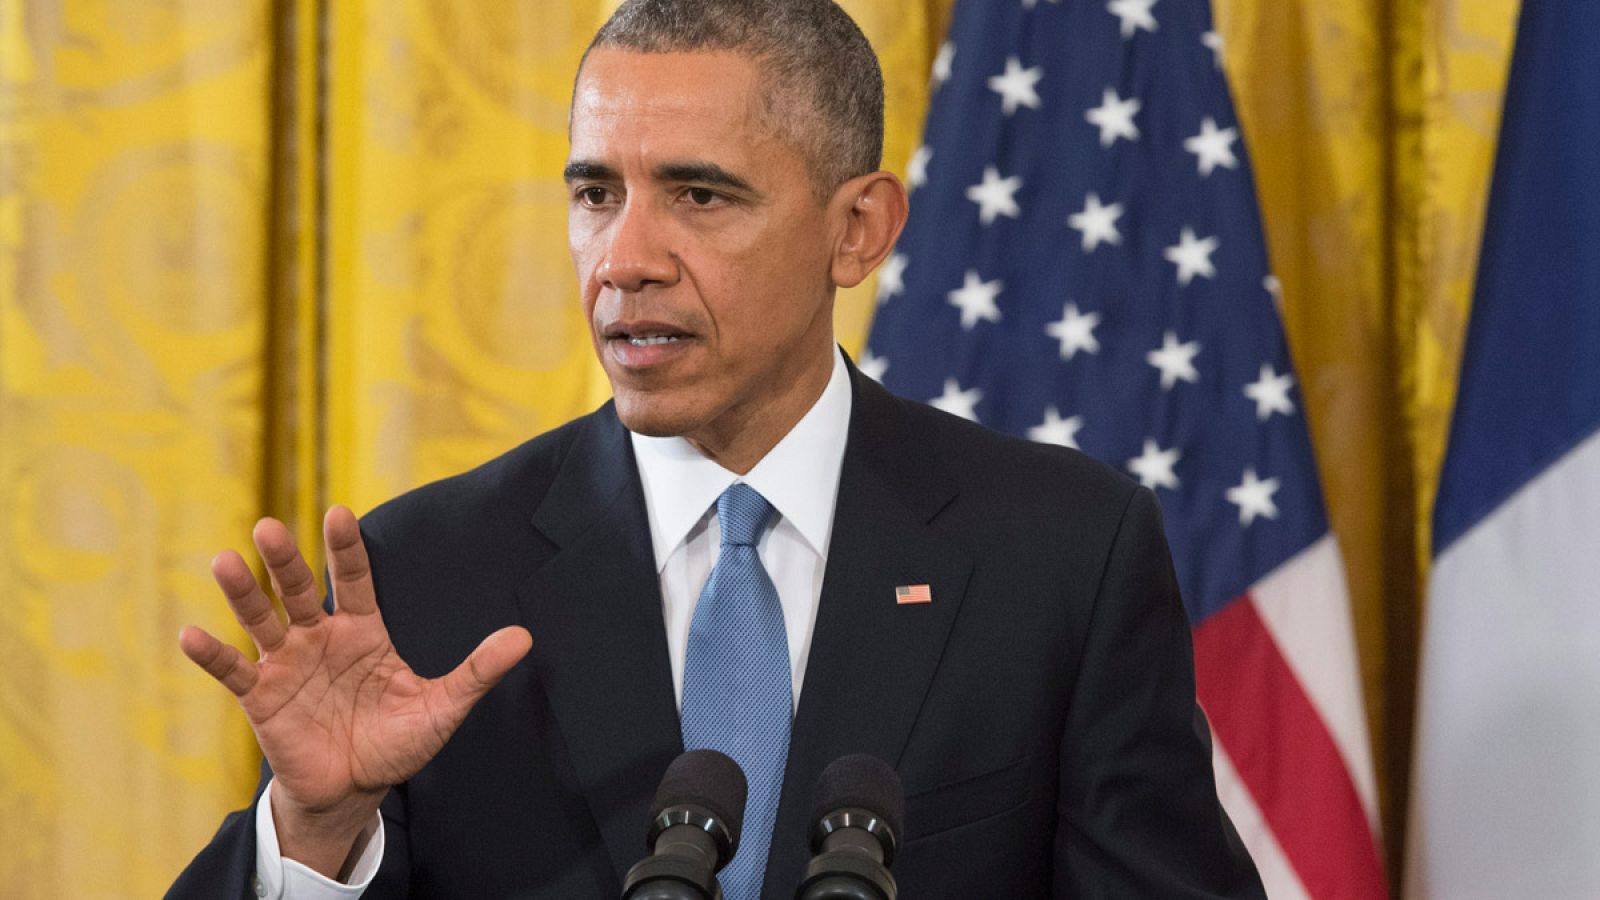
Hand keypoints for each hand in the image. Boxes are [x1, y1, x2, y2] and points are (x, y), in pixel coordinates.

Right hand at [178, 506, 531, 876]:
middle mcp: (320, 637)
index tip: (339, 511)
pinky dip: (212, 655)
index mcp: (363, 631)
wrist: (355, 789)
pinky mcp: (260, 698)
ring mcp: (286, 664)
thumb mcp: (442, 706)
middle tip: (269, 525)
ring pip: (261, 620)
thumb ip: (477, 671)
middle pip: (298, 590)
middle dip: (284, 559)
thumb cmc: (397, 741)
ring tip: (225, 561)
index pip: (354, 580)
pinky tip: (191, 635)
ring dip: (243, 594)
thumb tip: (524, 638)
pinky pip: (232, 672)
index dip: (346, 548)